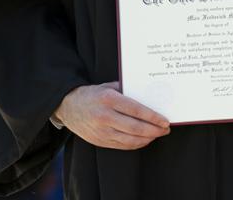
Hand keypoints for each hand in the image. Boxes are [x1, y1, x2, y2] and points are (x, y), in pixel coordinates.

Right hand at [55, 82, 169, 149]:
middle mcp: (105, 116)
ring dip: (148, 139)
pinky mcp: (99, 141)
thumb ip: (127, 90)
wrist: (67, 107)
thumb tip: (150, 96)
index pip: (136, 110)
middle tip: (166, 129)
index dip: (153, 117)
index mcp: (109, 99)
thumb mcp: (108, 86)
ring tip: (158, 134)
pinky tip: (145, 139)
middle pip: (136, 127)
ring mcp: (102, 131)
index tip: (165, 120)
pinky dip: (136, 144)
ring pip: (130, 139)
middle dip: (154, 130)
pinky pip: (122, 145)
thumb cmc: (92, 94)